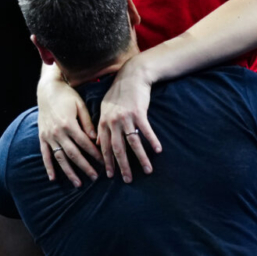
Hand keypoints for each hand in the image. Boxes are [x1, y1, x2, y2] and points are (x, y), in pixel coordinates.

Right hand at [36, 74, 101, 186]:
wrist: (47, 89)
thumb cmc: (67, 96)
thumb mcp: (80, 105)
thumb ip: (87, 123)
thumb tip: (95, 139)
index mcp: (69, 124)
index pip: (85, 144)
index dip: (95, 155)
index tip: (104, 163)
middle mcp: (58, 133)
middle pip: (73, 154)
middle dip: (85, 167)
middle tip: (95, 178)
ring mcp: (48, 136)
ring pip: (60, 158)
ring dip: (69, 172)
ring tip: (78, 183)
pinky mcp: (42, 137)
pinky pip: (45, 155)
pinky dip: (49, 167)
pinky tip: (53, 178)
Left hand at [95, 61, 161, 181]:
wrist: (131, 76)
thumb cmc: (118, 94)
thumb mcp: (104, 109)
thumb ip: (101, 127)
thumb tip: (98, 144)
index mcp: (103, 123)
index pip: (103, 147)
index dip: (107, 162)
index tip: (110, 175)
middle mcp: (113, 122)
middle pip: (118, 149)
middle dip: (123, 166)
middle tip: (128, 180)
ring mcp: (126, 118)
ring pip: (133, 143)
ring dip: (141, 158)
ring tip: (147, 170)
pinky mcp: (139, 113)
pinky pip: (146, 131)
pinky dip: (152, 141)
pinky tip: (158, 150)